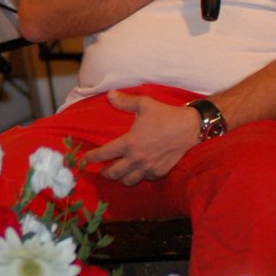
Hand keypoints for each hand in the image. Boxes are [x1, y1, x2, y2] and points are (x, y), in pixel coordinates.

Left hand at [83, 91, 199, 184]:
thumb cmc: (166, 115)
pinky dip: (139, 177)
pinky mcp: (160, 171)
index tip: (85, 159)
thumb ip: (125, 101)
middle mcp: (137, 158)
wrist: (190, 127)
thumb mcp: (145, 104)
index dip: (92, 157)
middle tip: (101, 170)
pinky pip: (145, 179)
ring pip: (128, 180)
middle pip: (113, 173)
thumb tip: (110, 95)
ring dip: (121, 178)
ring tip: (118, 173)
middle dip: (104, 173)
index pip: (104, 154)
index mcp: (129, 142)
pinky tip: (138, 172)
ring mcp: (148, 167)